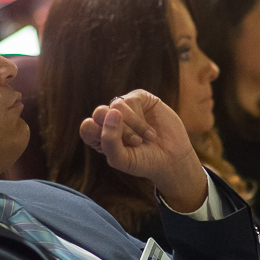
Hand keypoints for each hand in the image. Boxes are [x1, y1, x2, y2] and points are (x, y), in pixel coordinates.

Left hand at [79, 89, 206, 210]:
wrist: (171, 160)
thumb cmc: (144, 161)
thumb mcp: (121, 159)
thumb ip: (109, 140)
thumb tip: (112, 112)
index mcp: (101, 134)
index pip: (87, 127)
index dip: (101, 136)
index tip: (119, 148)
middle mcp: (111, 118)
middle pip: (99, 113)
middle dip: (117, 130)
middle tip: (134, 143)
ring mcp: (126, 107)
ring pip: (116, 106)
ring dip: (131, 126)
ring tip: (143, 139)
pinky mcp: (141, 99)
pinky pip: (131, 101)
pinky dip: (140, 120)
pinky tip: (150, 132)